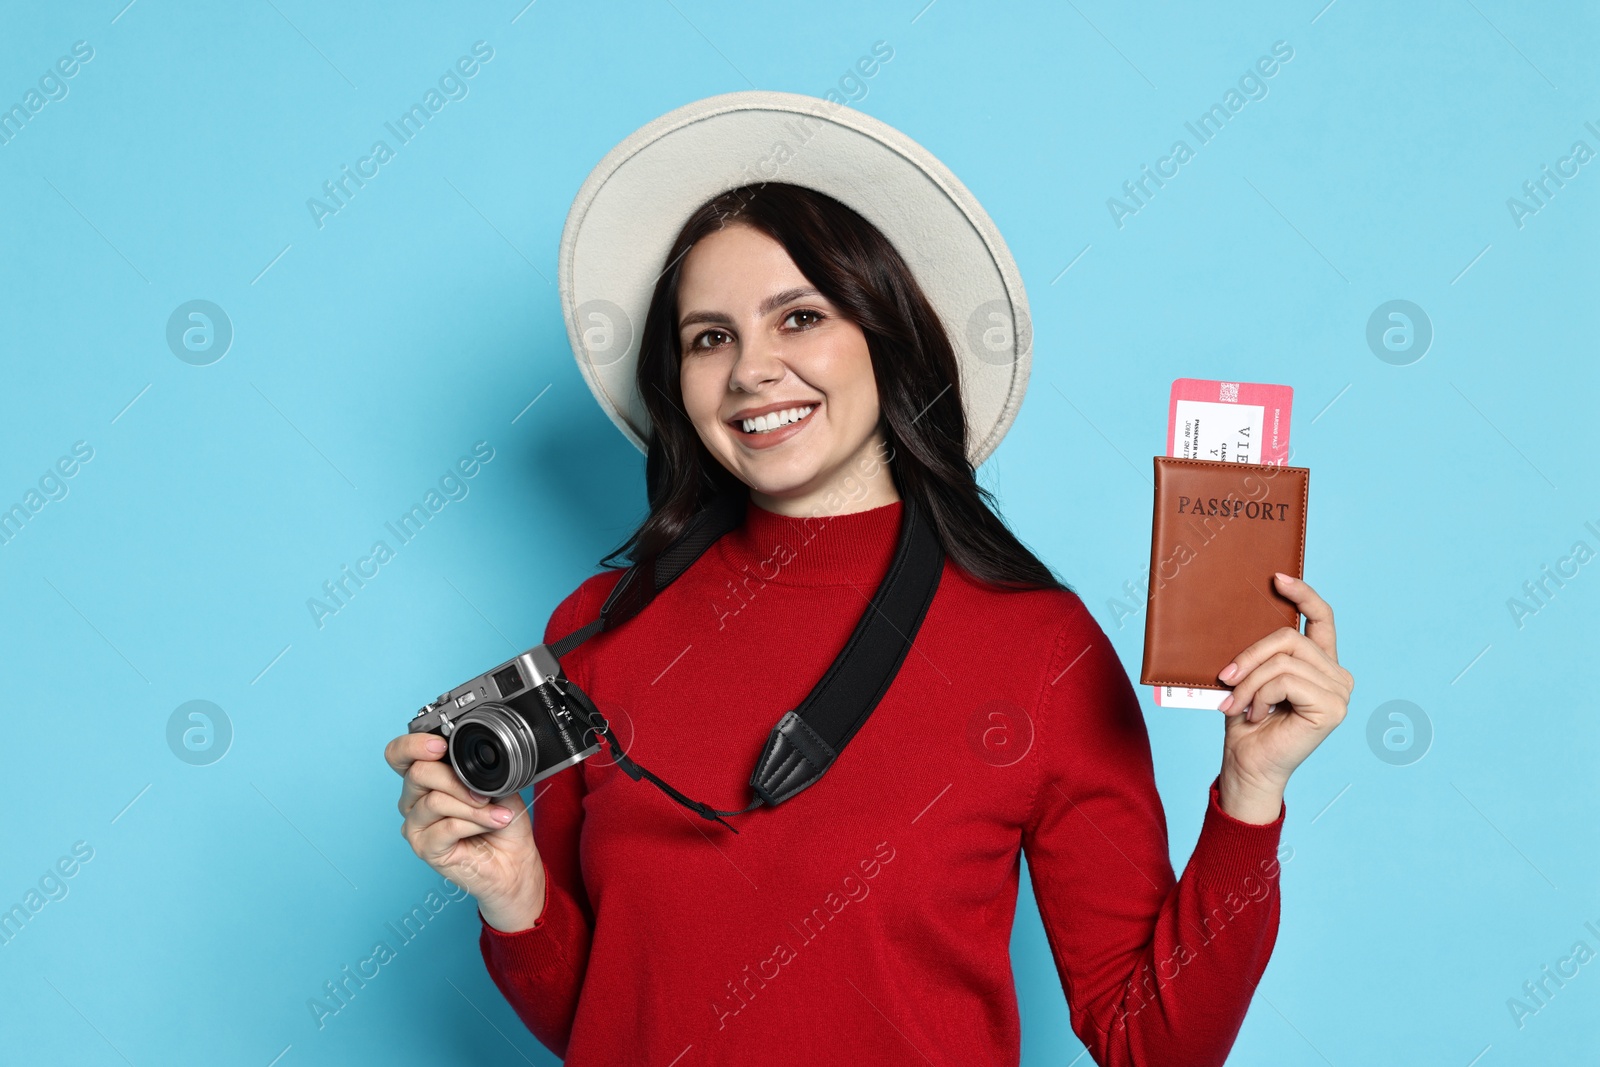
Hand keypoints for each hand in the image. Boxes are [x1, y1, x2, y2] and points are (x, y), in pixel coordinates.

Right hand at [384, 732, 546, 932]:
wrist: (515, 860)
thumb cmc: (503, 820)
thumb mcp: (495, 784)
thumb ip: (477, 768)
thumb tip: (469, 757)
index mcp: (427, 779)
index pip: (399, 755)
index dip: (413, 745)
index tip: (441, 746)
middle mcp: (414, 800)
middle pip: (418, 773)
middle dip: (457, 780)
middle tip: (485, 794)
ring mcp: (416, 824)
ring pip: (435, 800)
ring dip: (473, 806)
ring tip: (497, 814)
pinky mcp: (424, 847)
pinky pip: (446, 826)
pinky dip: (474, 822)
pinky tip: (491, 824)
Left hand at [1213, 572, 1353, 822]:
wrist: (1246, 764)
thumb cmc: (1245, 720)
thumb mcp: (1250, 675)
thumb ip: (1260, 650)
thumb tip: (1244, 609)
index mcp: (1320, 664)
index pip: (1322, 618)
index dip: (1303, 594)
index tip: (1277, 577)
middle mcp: (1337, 675)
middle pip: (1290, 637)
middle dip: (1250, 656)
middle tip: (1224, 679)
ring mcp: (1340, 692)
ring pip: (1284, 660)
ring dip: (1250, 682)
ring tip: (1235, 704)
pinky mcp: (1333, 708)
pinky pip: (1284, 680)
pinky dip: (1259, 695)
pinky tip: (1254, 715)